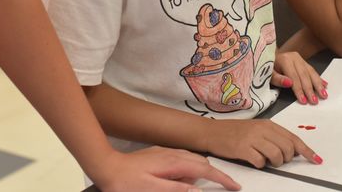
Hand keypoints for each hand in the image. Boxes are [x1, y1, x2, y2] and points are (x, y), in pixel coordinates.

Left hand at [93, 147, 240, 191]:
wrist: (107, 166)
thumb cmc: (126, 181)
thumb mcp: (152, 190)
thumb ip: (177, 189)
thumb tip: (199, 190)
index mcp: (174, 162)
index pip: (205, 169)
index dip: (222, 178)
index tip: (234, 186)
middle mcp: (173, 153)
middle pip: (201, 163)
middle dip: (212, 175)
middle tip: (220, 186)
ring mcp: (166, 152)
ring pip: (192, 160)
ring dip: (198, 172)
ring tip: (193, 185)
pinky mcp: (159, 154)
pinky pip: (182, 160)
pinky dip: (188, 168)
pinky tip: (180, 178)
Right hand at [205, 118, 322, 167]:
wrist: (213, 132)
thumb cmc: (235, 132)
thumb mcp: (257, 130)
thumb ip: (274, 137)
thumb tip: (292, 150)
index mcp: (269, 124)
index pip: (293, 138)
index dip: (307, 151)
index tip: (316, 159)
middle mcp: (263, 129)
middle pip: (287, 148)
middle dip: (286, 158)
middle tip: (277, 159)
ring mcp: (253, 138)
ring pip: (277, 156)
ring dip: (274, 163)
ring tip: (265, 160)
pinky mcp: (243, 148)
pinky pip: (260, 162)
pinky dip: (260, 164)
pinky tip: (253, 160)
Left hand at [273, 50, 327, 105]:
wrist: (269, 57)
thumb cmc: (268, 68)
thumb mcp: (268, 74)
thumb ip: (278, 79)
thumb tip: (289, 83)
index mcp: (285, 59)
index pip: (294, 77)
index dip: (299, 89)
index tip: (304, 101)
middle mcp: (294, 57)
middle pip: (304, 75)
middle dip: (310, 89)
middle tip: (314, 101)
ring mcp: (300, 59)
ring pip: (311, 73)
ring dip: (318, 85)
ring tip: (323, 95)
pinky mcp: (304, 61)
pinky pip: (312, 70)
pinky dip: (319, 79)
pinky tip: (325, 85)